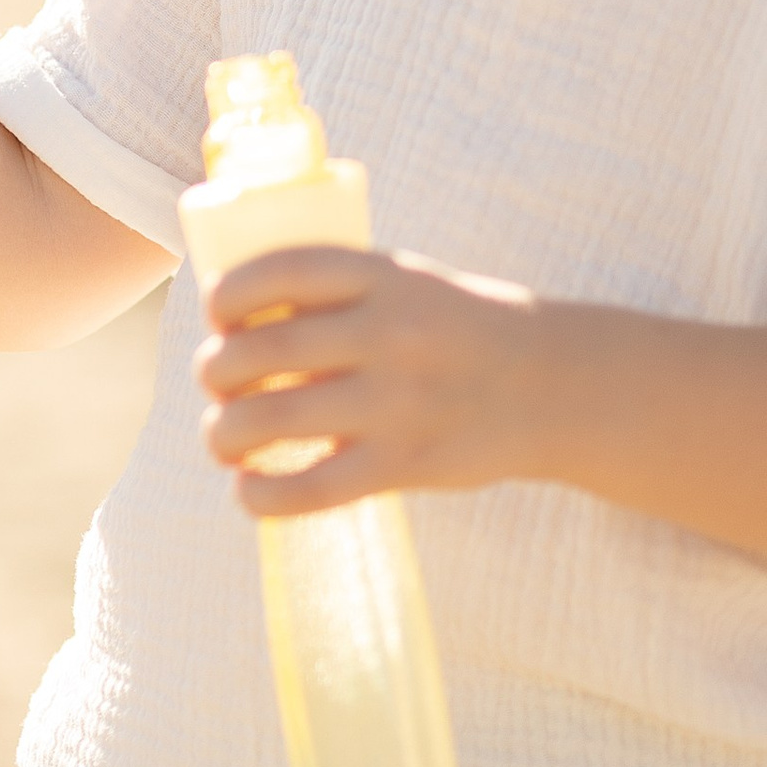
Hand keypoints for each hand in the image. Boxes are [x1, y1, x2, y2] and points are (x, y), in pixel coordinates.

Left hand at [196, 245, 544, 516]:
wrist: (551, 385)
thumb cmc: (451, 327)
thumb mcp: (403, 282)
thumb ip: (333, 293)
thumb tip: (234, 321)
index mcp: (383, 275)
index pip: (281, 271)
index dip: (229, 293)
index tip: (216, 312)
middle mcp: (388, 333)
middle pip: (264, 349)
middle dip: (217, 369)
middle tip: (216, 382)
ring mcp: (397, 402)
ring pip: (275, 418)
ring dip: (225, 432)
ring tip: (221, 438)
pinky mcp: (407, 464)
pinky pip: (316, 487)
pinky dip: (266, 495)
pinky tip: (247, 491)